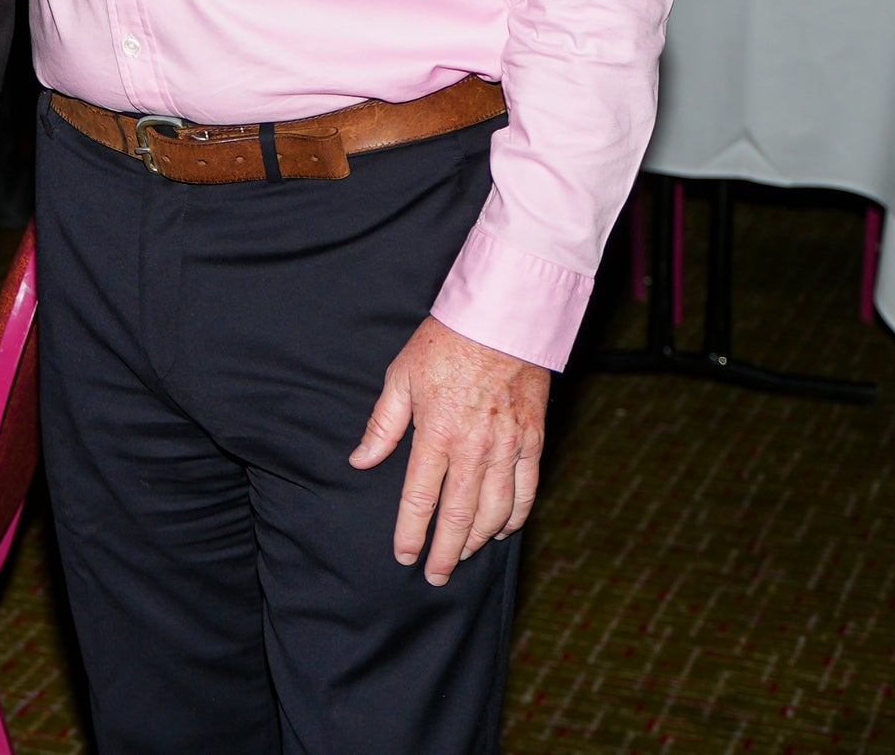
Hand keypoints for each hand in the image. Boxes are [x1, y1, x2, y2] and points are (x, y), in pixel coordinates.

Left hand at [348, 316, 548, 585]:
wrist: (502, 318)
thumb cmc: (444, 343)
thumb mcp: (400, 378)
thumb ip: (382, 426)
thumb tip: (360, 461)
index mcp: (437, 434)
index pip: (420, 498)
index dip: (410, 533)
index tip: (404, 556)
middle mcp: (475, 448)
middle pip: (460, 515)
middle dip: (447, 551)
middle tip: (437, 576)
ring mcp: (509, 447)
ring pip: (496, 510)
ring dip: (480, 539)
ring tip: (465, 556)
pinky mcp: (533, 440)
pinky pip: (527, 490)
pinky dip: (516, 516)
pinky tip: (504, 530)